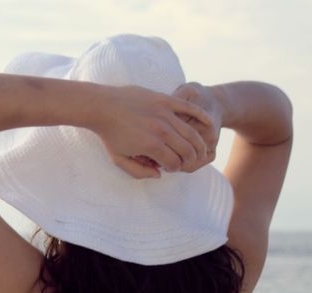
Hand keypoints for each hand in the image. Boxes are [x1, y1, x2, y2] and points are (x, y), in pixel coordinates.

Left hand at [89, 84, 213, 178]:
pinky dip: (202, 116)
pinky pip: (189, 108)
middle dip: (189, 159)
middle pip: (188, 150)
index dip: (174, 168)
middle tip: (185, 159)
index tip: (167, 166)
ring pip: (191, 133)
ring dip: (198, 144)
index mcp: (151, 146)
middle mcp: (161, 130)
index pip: (175, 163)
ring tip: (197, 148)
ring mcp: (164, 114)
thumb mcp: (118, 160)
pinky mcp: (165, 100)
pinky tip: (209, 123)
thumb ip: (138, 172)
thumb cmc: (109, 135)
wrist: (101, 106)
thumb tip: (159, 174)